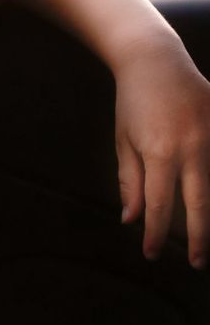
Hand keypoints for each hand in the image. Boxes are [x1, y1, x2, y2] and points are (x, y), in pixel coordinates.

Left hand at [114, 36, 209, 266]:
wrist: (155, 61)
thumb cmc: (133, 104)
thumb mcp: (124, 142)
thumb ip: (131, 182)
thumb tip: (132, 220)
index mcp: (160, 152)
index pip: (160, 205)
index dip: (157, 234)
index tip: (152, 254)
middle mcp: (192, 147)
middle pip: (199, 203)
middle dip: (199, 238)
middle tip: (198, 263)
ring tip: (207, 238)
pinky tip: (209, 198)